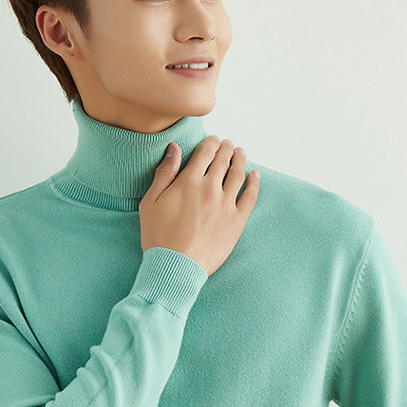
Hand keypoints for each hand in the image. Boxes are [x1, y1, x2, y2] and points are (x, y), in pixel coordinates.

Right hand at [139, 135, 259, 276]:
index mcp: (188, 181)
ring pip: (238, 174)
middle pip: (223, 160)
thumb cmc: (159, 236)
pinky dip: (254, 182)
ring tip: (240, 153)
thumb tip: (174, 149)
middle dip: (226, 148)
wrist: (176, 266)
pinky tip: (255, 175)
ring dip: (240, 159)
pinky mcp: (237, 221)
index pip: (205, 152)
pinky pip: (250, 196)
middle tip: (228, 144)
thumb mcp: (151, 202)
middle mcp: (210, 189)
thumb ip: (164, 173)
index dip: (210, 142)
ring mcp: (226, 204)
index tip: (213, 140)